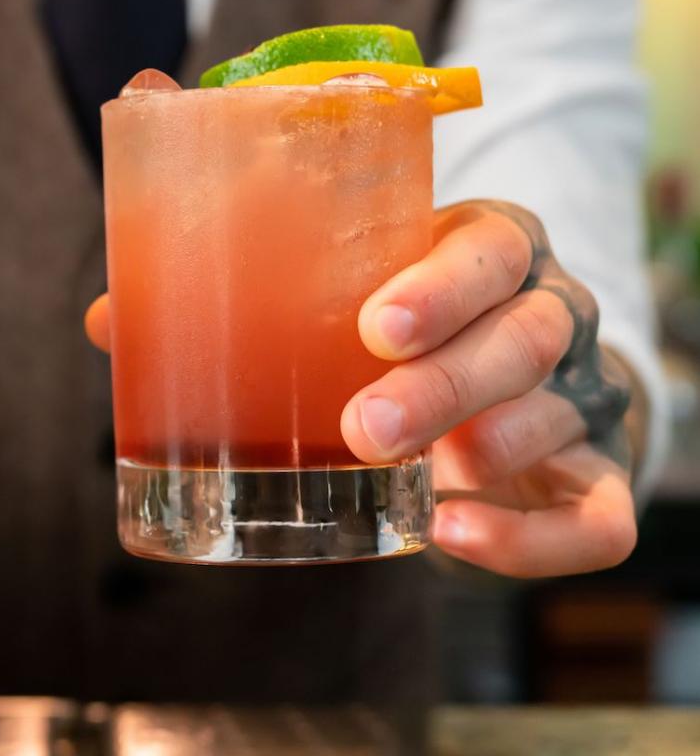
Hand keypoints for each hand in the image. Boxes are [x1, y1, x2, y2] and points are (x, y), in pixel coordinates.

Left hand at [341, 200, 638, 576]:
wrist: (500, 375)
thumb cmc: (407, 322)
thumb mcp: (375, 277)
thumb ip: (313, 277)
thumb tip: (189, 298)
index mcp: (502, 248)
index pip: (493, 251)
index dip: (441, 291)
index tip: (376, 329)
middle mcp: (556, 313)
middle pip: (525, 339)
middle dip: (442, 387)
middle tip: (365, 425)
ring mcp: (587, 395)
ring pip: (550, 418)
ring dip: (474, 451)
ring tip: (397, 471)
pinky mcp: (599, 477)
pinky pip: (598, 524)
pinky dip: (527, 539)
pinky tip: (450, 531)